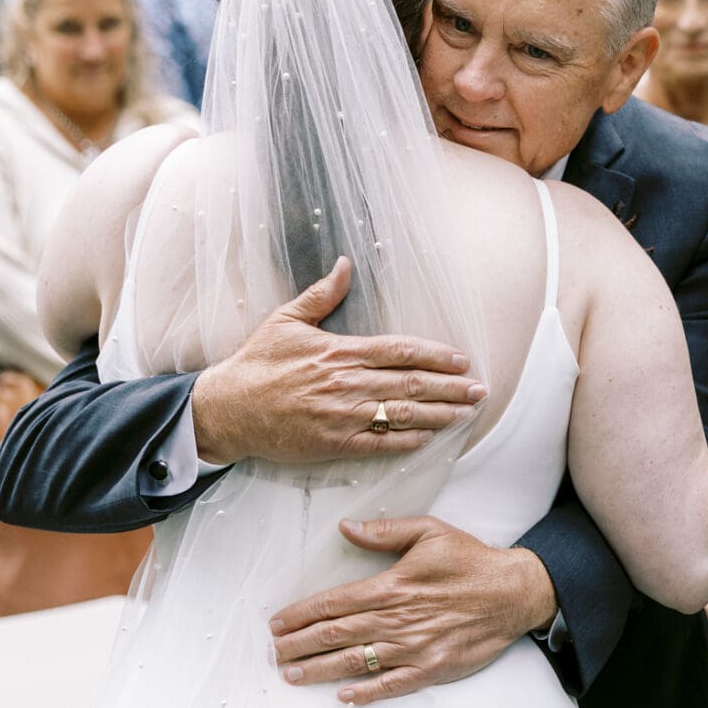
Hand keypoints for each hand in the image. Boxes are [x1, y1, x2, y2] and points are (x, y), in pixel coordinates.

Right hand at [189, 258, 487, 466]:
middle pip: (412, 384)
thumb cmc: (257, 364)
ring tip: (466, 413)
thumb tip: (346, 265)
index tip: (462, 360)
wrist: (227, 409)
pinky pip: (380, 443)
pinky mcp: (334, 443)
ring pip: (403, 415)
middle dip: (450, 387)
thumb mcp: (287, 320)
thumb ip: (323, 295)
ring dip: (439, 414)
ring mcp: (343, 416)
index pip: (401, 351)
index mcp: (341, 352)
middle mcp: (348, 384)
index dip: (437, 356)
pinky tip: (430, 438)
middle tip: (480, 390)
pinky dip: (408, 441)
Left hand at [268, 517, 558, 703]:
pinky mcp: (433, 668)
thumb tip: (346, 527)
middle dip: (299, 645)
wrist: (514, 593)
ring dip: (320, 670)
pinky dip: (366, 692)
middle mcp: (397, 620)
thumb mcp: (430, 532)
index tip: (277, 623)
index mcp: (392, 586)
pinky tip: (344, 696)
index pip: (335, 602)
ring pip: (356, 661)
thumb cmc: (470, 560)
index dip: (301, 614)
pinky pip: (392, 684)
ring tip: (292, 676)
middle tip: (272, 654)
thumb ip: (385, 532)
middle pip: (336, 635)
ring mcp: (414, 647)